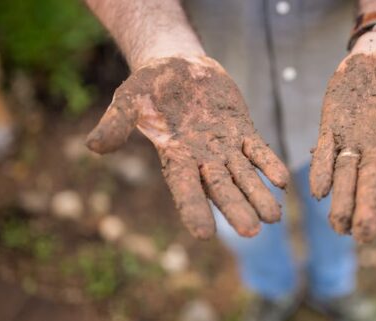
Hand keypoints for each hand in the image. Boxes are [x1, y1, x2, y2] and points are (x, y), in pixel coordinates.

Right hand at [86, 56, 288, 238]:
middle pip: (221, 189)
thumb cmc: (149, 87)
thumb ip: (115, 123)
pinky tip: (283, 180)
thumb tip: (93, 146)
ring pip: (244, 175)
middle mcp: (201, 158)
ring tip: (275, 217)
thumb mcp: (128, 100)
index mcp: (174, 157)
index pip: (184, 189)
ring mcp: (224, 147)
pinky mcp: (241, 131)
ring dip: (259, 194)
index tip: (204, 234)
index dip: (193, 210)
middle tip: (252, 231)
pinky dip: (268, 163)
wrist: (177, 66)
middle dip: (236, 208)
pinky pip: (257, 150)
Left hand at [310, 32, 375, 242]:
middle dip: (368, 207)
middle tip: (363, 237)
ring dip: (342, 198)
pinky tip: (318, 190)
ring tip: (338, 227)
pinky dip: (321, 169)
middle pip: (374, 180)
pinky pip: (325, 152)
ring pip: (346, 174)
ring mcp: (353, 138)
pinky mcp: (331, 127)